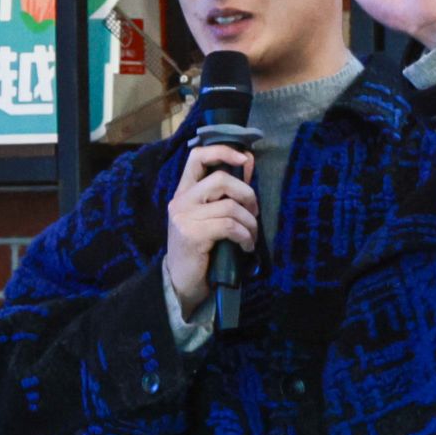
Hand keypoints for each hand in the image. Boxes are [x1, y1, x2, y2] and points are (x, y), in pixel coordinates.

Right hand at [164, 145, 257, 314]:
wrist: (181, 283)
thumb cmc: (200, 249)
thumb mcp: (209, 217)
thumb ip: (224, 193)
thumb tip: (248, 163)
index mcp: (184, 192)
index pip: (197, 156)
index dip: (222, 150)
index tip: (245, 158)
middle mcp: (181, 201)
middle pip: (221, 179)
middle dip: (247, 194)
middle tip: (254, 213)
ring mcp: (185, 217)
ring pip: (230, 206)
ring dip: (250, 223)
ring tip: (251, 236)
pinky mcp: (193, 235)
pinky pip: (230, 226)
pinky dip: (245, 237)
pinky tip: (246, 247)